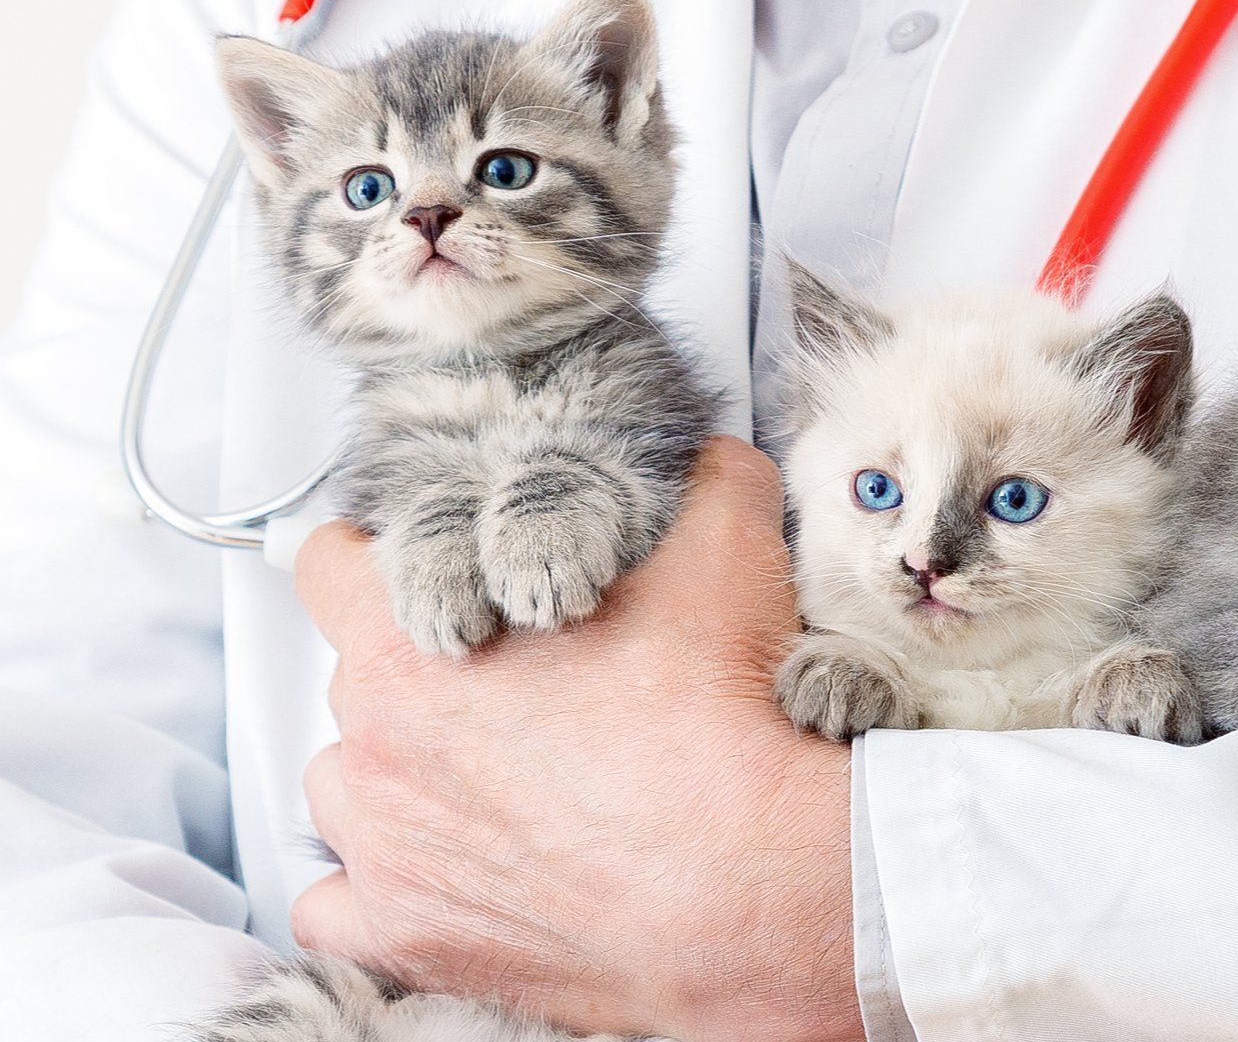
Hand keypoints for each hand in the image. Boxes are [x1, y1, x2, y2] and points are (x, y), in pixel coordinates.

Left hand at [292, 437, 861, 1041]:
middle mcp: (376, 743)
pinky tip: (447, 871)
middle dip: (420, 674)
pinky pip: (338, 908)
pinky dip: (379, 890)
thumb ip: (701, 478)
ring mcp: (383, 850)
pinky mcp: (406, 938)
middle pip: (354, 681)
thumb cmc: (719, 722)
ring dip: (399, 780)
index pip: (328, 566)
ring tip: (493, 782)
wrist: (747, 879)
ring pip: (347, 791)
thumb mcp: (727, 547)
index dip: (383, 560)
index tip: (435, 574)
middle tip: (515, 685)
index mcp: (415, 639)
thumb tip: (703, 459)